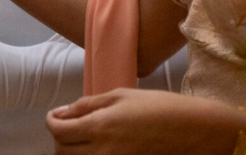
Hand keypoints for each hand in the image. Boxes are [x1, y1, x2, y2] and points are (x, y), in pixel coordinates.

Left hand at [47, 89, 238, 154]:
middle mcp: (103, 151)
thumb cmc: (159, 107)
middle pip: (62, 151)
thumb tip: (63, 112)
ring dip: (72, 150)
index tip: (56, 116)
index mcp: (100, 126)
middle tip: (69, 126)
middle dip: (60, 138)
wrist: (193, 131)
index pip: (58, 131)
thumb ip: (88, 105)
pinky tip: (98, 146)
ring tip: (83, 137)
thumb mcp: (121, 96)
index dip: (52, 121)